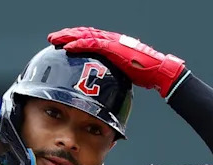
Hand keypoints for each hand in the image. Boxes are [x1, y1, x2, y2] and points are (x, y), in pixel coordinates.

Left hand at [48, 27, 185, 97]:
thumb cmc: (146, 73)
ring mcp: (112, 42)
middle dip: (67, 35)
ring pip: (85, 36)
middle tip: (53, 39)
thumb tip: (104, 83)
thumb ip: (113, 72)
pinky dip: (79, 45)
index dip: (75, 39)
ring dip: (68, 37)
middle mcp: (111, 39)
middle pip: (84, 34)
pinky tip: (69, 47)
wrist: (159, 71)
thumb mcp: (124, 72)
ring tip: (55, 40)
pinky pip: (92, 44)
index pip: (90, 38)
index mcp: (113, 44)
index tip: (63, 43)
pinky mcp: (114, 47)